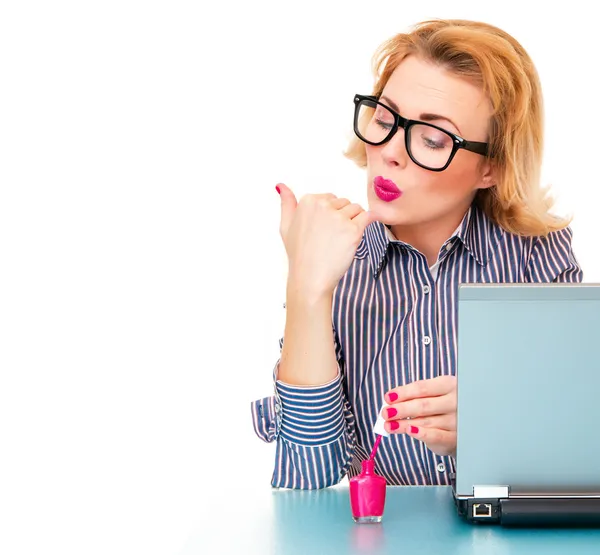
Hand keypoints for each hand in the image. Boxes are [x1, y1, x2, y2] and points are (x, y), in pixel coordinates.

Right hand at [277, 183, 373, 297]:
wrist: (309, 278)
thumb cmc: (298, 254)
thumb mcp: (285, 226)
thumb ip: (286, 203)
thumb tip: (281, 185)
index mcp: (308, 201)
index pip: (330, 198)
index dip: (330, 215)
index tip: (323, 231)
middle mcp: (323, 205)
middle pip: (344, 203)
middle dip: (342, 217)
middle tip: (331, 238)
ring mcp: (339, 218)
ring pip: (357, 209)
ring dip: (354, 222)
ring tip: (341, 240)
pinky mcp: (353, 230)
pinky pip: (368, 217)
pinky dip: (368, 223)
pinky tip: (357, 235)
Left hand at [382, 376, 456, 456]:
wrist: (467, 424)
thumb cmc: (444, 405)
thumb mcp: (434, 394)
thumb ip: (416, 396)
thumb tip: (391, 403)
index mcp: (448, 385)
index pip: (422, 388)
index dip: (403, 393)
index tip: (388, 397)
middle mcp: (455, 402)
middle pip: (423, 405)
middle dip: (401, 409)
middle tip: (385, 413)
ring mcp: (456, 420)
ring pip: (426, 421)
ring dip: (404, 424)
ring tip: (389, 425)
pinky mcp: (455, 438)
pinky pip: (437, 436)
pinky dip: (422, 434)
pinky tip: (409, 431)